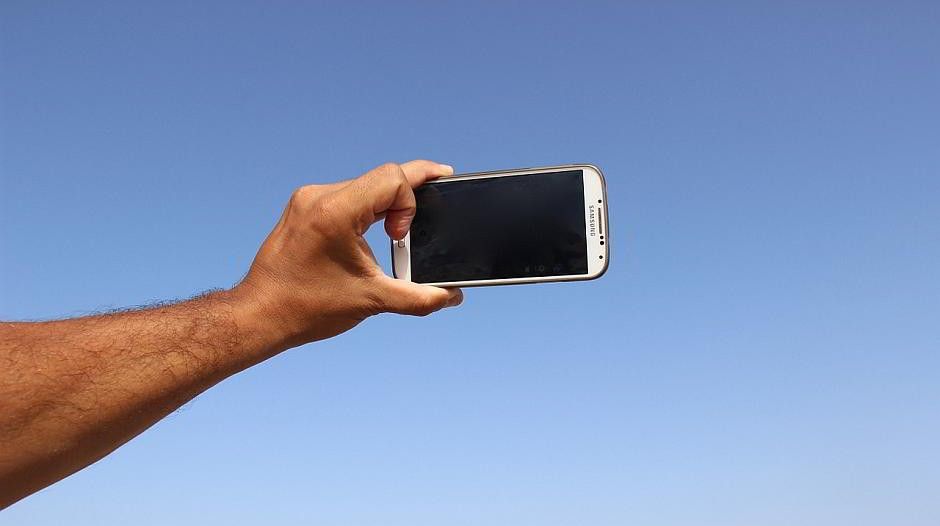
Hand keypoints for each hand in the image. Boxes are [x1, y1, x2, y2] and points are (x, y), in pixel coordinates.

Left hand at [233, 160, 462, 347]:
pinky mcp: (303, 208)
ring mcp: (308, 199)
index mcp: (335, 211)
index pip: (392, 178)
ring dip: (387, 205)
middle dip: (408, 196)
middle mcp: (319, 197)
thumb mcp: (372, 300)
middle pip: (381, 177)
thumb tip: (451, 297)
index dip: (411, 202)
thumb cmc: (307, 308)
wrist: (260, 315)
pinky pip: (347, 195)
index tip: (400, 238)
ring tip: (396, 233)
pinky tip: (374, 233)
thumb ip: (419, 298)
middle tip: (431, 206)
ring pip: (364, 184)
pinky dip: (367, 209)